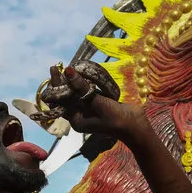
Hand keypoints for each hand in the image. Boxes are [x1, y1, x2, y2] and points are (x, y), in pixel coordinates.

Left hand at [32, 63, 148, 139]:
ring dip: (72, 82)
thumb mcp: (97, 102)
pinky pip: (87, 92)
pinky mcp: (98, 104)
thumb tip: (67, 70)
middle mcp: (80, 115)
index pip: (59, 101)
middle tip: (58, 66)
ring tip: (69, 67)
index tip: (55, 70)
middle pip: (65, 97)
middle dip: (61, 82)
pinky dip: (84, 84)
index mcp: (76, 120)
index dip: (55, 86)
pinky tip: (83, 74)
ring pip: (76, 94)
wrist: (136, 126)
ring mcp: (89, 110)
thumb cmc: (116, 118)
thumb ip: (82, 87)